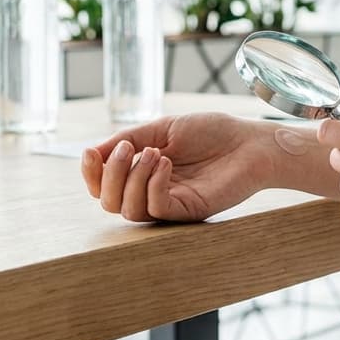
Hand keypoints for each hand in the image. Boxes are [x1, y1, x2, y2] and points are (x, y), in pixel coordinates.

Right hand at [81, 113, 277, 222]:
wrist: (250, 141)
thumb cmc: (212, 133)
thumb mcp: (162, 128)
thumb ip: (129, 138)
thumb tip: (93, 152)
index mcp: (142, 172)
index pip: (103, 186)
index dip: (90, 173)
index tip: (90, 152)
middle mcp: (151, 191)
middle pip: (109, 202)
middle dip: (109, 175)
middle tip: (128, 149)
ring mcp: (170, 203)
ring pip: (129, 210)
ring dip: (131, 179)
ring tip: (153, 153)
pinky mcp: (188, 211)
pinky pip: (156, 209)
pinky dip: (152, 185)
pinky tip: (165, 163)